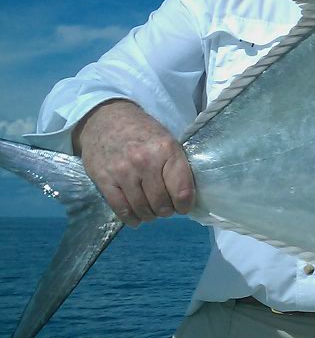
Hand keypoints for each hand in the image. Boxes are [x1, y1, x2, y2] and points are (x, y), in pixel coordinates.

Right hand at [73, 100, 194, 226]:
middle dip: (166, 211)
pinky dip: (131, 218)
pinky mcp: (104, 180)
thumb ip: (176, 165)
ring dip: (149, 215)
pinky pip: (120, 208)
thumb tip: (186, 196)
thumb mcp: (166, 140)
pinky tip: (137, 218)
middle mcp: (145, 161)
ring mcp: (123, 171)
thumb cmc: (142, 131)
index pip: (181, 189)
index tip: (184, 207)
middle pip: (161, 203)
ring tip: (152, 211)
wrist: (105, 119)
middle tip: (166, 208)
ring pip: (141, 208)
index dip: (185, 204)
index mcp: (166, 150)